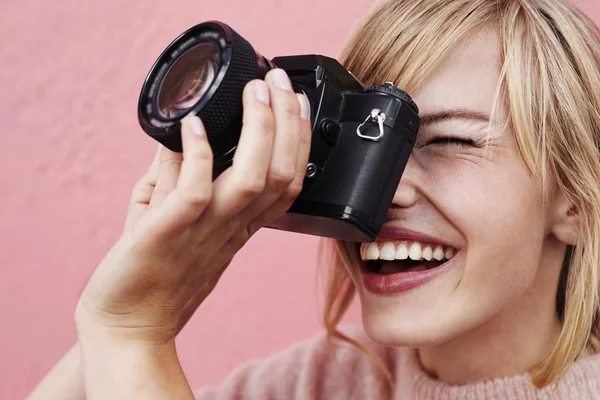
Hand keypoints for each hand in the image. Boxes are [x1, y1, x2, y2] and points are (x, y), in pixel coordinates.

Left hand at [75, 69, 310, 343]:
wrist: (129, 326)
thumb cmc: (154, 273)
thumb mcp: (178, 219)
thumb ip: (182, 174)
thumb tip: (185, 131)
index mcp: (240, 226)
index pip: (288, 181)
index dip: (300, 141)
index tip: (294, 101)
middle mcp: (231, 228)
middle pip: (281, 175)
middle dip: (288, 123)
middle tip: (277, 82)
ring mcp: (203, 231)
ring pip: (252, 181)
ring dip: (260, 132)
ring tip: (254, 94)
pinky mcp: (167, 233)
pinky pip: (195, 192)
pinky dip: (200, 155)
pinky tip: (196, 126)